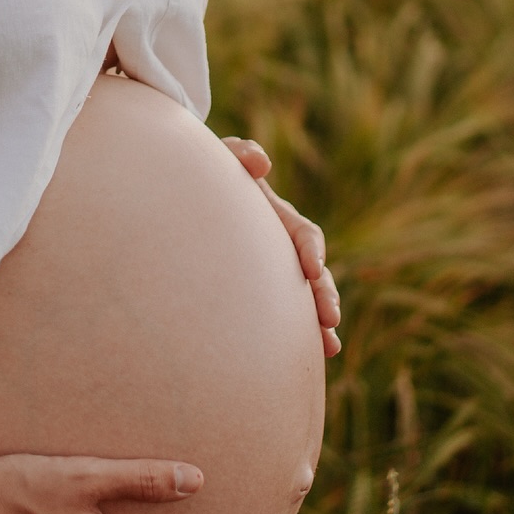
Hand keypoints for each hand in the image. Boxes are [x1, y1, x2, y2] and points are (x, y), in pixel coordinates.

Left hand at [223, 136, 340, 356]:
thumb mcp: (220, 157)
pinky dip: (294, 333)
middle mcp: (281, 245)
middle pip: (313, 272)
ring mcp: (272, 270)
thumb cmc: (207, 173)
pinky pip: (281, 314)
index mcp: (275, 214)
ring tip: (330, 348)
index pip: (303, 233)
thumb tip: (260, 164)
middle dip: (324, 294)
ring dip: (318, 322)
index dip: (310, 250)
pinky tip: (302, 360)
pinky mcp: (257, 291)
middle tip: (330, 318)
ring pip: (303, 298)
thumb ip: (239, 153)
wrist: (184, 194)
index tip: (311, 268)